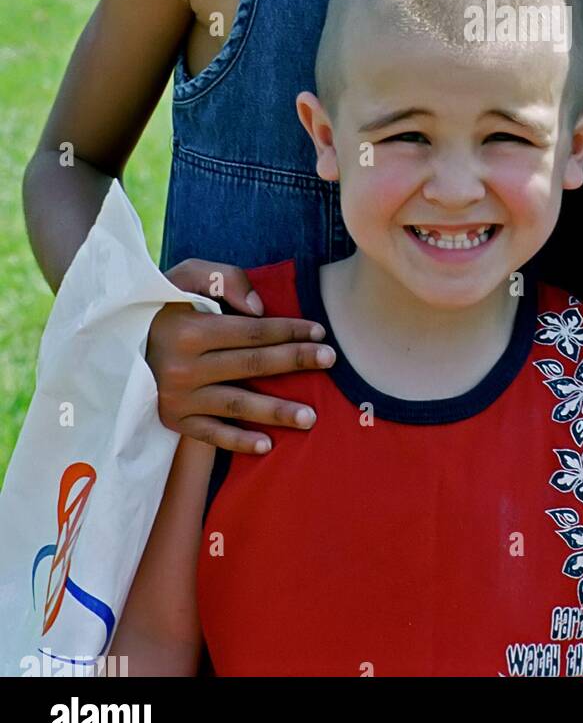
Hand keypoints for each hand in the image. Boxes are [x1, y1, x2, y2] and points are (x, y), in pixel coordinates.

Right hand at [147, 258, 336, 452]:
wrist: (112, 340)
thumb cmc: (161, 303)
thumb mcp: (184, 276)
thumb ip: (224, 280)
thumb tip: (260, 309)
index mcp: (190, 330)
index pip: (253, 332)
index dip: (289, 330)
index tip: (320, 332)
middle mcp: (184, 368)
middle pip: (253, 366)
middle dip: (295, 361)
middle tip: (330, 360)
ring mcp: (178, 398)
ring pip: (237, 406)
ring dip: (277, 412)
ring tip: (311, 417)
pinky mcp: (172, 420)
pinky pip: (210, 435)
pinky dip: (238, 442)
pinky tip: (267, 446)